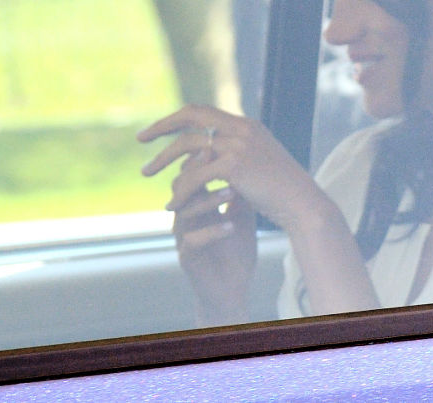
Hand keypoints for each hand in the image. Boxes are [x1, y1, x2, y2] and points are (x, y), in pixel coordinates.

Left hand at [139, 105, 330, 236]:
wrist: (302, 205)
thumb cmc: (281, 191)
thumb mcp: (257, 165)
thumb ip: (233, 154)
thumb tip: (202, 156)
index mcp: (247, 125)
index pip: (203, 110)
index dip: (177, 117)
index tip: (157, 130)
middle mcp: (242, 129)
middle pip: (192, 117)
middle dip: (162, 126)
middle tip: (140, 139)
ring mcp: (239, 145)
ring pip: (188, 147)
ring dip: (164, 160)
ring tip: (146, 173)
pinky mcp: (235, 165)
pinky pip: (195, 176)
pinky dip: (180, 191)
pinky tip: (172, 205)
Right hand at [170, 151, 256, 324]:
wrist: (233, 287)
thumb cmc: (235, 249)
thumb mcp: (243, 213)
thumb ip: (242, 187)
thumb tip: (251, 155)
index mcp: (197, 204)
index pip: (193, 173)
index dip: (204, 158)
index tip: (224, 144)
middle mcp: (185, 218)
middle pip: (181, 187)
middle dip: (202, 173)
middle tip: (223, 161)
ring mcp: (184, 238)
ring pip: (185, 211)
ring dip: (209, 199)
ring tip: (232, 191)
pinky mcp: (188, 259)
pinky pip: (192, 241)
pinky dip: (212, 231)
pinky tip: (230, 226)